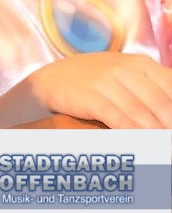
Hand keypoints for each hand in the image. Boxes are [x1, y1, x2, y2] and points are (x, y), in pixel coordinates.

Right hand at [0, 53, 171, 128]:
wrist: (52, 79)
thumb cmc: (97, 82)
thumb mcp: (129, 77)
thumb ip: (155, 91)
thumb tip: (171, 117)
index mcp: (141, 63)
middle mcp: (124, 68)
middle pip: (159, 103)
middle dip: (168, 125)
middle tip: (169, 144)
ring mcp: (104, 80)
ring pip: (140, 112)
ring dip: (154, 133)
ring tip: (161, 148)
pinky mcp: (87, 95)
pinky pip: (115, 117)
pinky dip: (131, 132)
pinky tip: (139, 144)